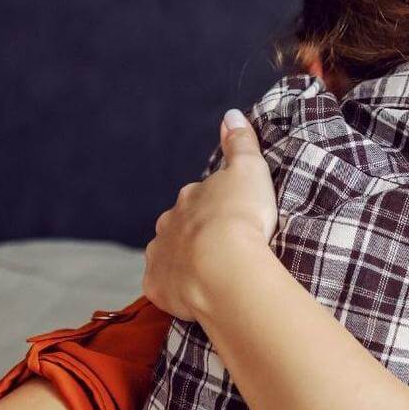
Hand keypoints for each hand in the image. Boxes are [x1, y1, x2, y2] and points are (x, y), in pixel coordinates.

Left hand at [143, 110, 278, 320]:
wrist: (224, 267)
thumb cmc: (241, 217)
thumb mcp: (250, 171)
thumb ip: (241, 143)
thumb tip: (231, 115)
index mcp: (190, 198)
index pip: (198, 197)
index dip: (214, 205)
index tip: (232, 214)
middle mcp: (168, 224)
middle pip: (179, 225)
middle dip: (195, 232)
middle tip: (222, 245)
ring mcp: (160, 257)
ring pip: (169, 255)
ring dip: (184, 260)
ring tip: (210, 272)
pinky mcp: (158, 287)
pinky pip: (164, 286)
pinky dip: (175, 288)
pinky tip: (194, 294)